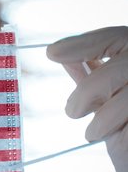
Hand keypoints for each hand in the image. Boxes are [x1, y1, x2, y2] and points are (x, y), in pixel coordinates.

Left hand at [46, 26, 127, 171]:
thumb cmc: (124, 134)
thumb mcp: (106, 100)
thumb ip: (93, 75)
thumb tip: (66, 56)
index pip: (119, 36)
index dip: (86, 42)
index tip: (51, 53)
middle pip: (123, 58)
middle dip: (90, 85)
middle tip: (71, 111)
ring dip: (101, 110)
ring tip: (90, 130)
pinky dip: (108, 121)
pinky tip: (99, 135)